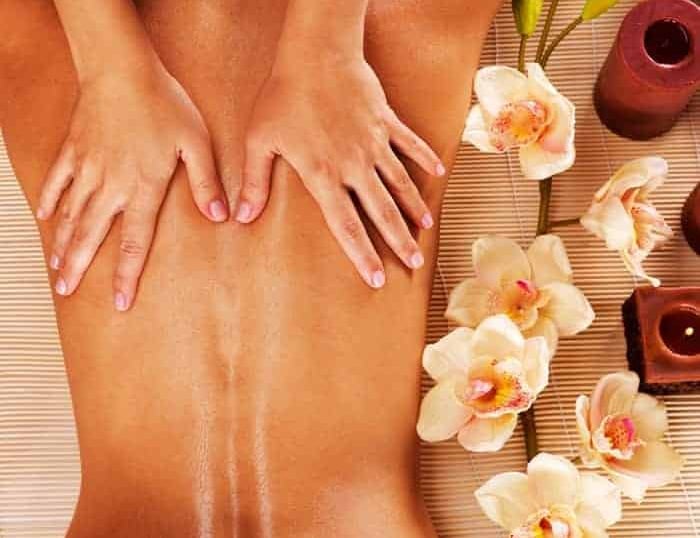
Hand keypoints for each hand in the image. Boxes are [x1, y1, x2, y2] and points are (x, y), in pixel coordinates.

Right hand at [37, 64, 227, 310]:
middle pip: (92, 235)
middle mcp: (110, 184)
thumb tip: (221, 216)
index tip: (119, 302)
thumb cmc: (165, 103)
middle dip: (79, 267)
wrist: (122, 68)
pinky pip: (57, 180)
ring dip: (63, 244)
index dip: (126, 274)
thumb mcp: (196, 143)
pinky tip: (45, 218)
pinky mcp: (73, 149)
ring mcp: (87, 167)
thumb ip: (206, 182)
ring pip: (71, 215)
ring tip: (55, 269)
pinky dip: (50, 201)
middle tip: (66, 293)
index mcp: (143, 187)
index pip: (134, 241)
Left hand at [236, 53, 444, 287]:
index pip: (347, 226)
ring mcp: (374, 143)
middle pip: (382, 212)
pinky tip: (437, 173)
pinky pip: (409, 143)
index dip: (362, 255)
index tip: (376, 278)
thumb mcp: (259, 140)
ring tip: (426, 228)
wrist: (315, 53)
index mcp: (325, 176)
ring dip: (414, 207)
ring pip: (400, 183)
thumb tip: (239, 217)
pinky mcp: (385, 121)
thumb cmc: (283, 96)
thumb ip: (254, 182)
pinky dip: (424, 158)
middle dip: (399, 241)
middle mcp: (355, 166)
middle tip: (414, 263)